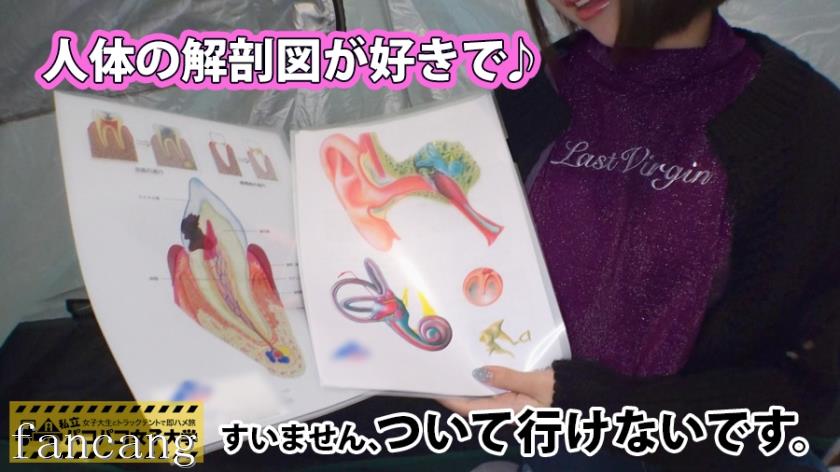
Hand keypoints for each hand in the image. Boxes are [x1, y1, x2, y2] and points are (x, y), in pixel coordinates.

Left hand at [438, 366, 554, 415]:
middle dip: (457, 391)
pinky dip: (486, 382)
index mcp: (508, 413)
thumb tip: (479, 372)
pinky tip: (482, 368)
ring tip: (458, 368)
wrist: (588, 399)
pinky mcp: (519, 399)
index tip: (435, 388)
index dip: (451, 400)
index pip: (470, 410)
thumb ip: (507, 377)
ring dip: (471, 386)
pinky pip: (497, 392)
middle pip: (474, 405)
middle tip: (443, 372)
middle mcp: (507, 413)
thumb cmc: (563, 392)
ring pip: (484, 398)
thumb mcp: (535, 383)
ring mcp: (513, 407)